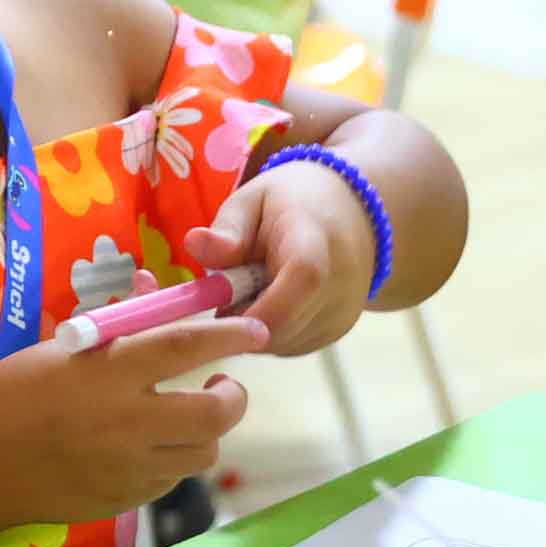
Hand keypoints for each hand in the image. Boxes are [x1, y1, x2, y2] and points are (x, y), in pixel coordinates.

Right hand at [0, 313, 265, 525]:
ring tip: (181, 420)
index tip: (256, 330)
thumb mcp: (63, 348)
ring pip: (201, 453)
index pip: (187, 347)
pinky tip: (145, 450)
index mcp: (110, 373)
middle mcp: (128, 422)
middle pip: (214, 415)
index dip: (230, 336)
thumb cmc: (13, 392)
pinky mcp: (125, 500)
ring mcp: (130, 468)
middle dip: (231, 398)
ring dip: (202, 433)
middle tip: (222, 387)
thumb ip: (116, 325)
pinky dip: (169, 462)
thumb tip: (154, 288)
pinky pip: (170, 481)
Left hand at [187, 156, 381, 357]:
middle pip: (282, 326)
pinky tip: (271, 300)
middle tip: (230, 290)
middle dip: (240, 319)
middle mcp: (339, 285)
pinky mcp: (336, 332)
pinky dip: (270, 330)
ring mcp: (341, 313)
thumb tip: (194, 244)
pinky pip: (290, 345)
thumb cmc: (292, 204)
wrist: (351, 215)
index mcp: (316, 243)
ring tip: (254, 289)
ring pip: (281, 342)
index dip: (256, 309)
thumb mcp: (253, 201)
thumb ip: (228, 228)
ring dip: (253, 326)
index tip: (221, 306)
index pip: (302, 282)